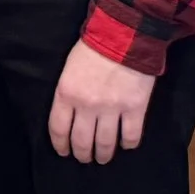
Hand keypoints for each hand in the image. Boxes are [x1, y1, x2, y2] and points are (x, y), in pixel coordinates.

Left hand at [47, 41, 155, 162]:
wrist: (125, 35)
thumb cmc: (94, 48)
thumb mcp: (69, 68)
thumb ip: (69, 93)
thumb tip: (70, 114)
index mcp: (67, 93)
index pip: (58, 129)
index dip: (60, 145)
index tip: (63, 152)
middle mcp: (87, 105)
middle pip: (81, 141)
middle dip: (82, 154)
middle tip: (84, 158)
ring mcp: (112, 108)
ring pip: (105, 143)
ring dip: (103, 155)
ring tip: (102, 158)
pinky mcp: (135, 108)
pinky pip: (131, 136)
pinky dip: (128, 145)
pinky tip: (126, 146)